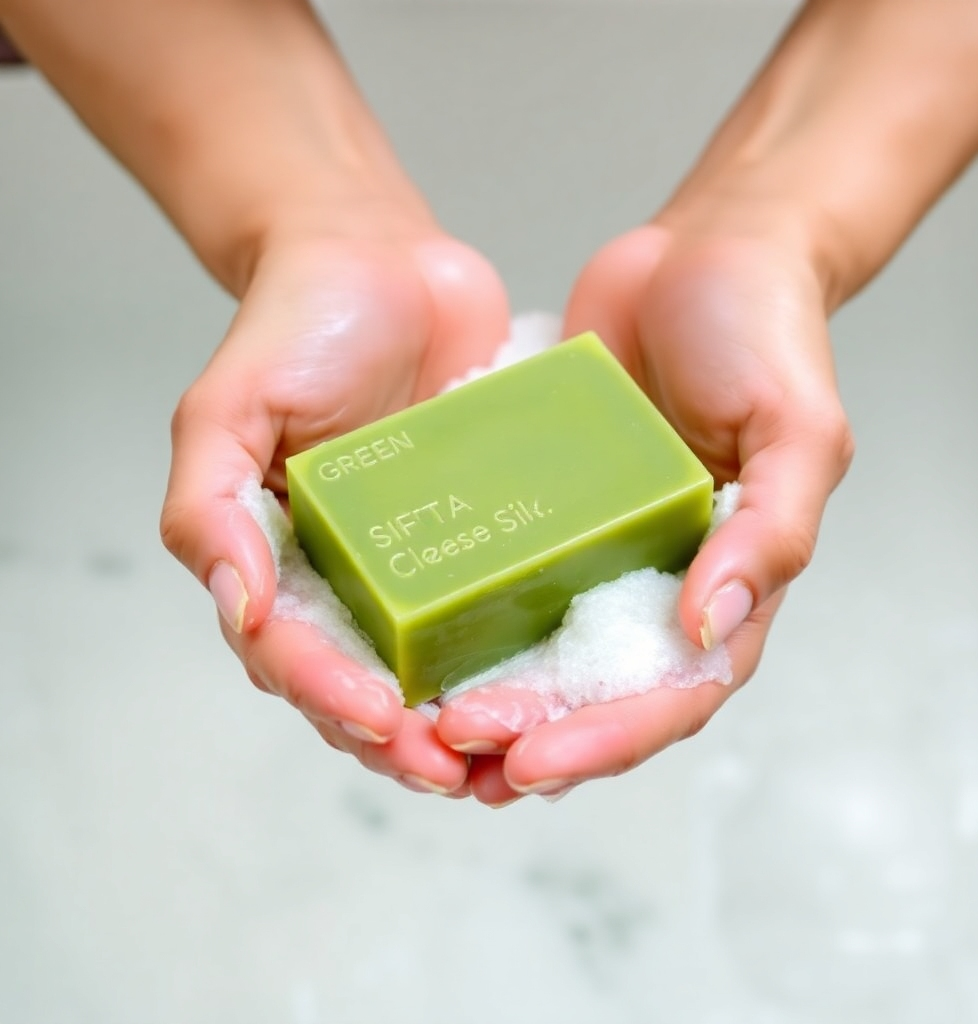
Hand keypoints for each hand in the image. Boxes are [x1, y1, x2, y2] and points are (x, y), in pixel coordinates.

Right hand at [160, 219, 509, 795]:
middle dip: (403, 738)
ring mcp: (421, 557)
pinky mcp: (483, 528)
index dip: (332, 697)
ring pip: (437, 664)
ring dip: (463, 719)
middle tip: (452, 765)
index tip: (382, 717)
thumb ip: (209, 509)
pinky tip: (552, 679)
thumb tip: (238, 606)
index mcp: (283, 562)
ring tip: (504, 750)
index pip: (297, 656)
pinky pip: (499, 600)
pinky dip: (516, 652)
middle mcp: (352, 574)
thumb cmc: (298, 324)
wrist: (380, 257)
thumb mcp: (227, 409)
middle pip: (368, 683)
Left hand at [438, 209, 853, 804]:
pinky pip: (503, 573)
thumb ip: (769, 533)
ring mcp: (598, 546)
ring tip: (426, 730)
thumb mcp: (797, 432)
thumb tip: (711, 629)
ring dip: (492, 698)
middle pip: (598, 690)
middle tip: (457, 747)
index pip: (673, 693)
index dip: (606, 738)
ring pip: (543, 650)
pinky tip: (414, 640)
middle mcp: (660, 579)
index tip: (533, 760)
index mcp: (727, 581)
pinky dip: (466, 618)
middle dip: (531, 732)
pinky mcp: (547, 506)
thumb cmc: (767, 333)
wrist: (707, 251)